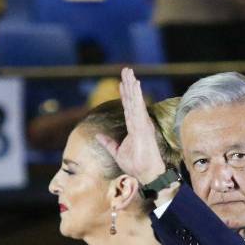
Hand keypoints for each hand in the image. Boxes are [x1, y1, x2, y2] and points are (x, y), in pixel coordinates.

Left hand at [94, 68, 167, 184]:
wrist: (146, 175)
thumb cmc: (136, 165)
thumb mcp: (117, 152)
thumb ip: (108, 143)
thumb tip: (98, 136)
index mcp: (134, 127)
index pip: (128, 107)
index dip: (124, 94)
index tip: (120, 83)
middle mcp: (139, 123)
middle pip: (132, 100)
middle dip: (129, 84)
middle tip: (126, 70)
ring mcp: (142, 124)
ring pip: (135, 100)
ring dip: (132, 85)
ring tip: (129, 72)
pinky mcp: (144, 127)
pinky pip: (139, 108)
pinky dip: (137, 95)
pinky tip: (135, 84)